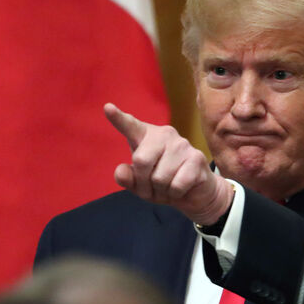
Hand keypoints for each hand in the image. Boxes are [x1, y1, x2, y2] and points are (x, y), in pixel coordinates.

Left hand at [104, 103, 233, 225]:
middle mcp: (165, 134)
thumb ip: (127, 178)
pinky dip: (174, 194)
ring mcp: (182, 144)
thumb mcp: (139, 184)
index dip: (118, 118)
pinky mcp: (197, 158)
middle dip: (143, 183)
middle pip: (141, 160)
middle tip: (152, 188)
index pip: (130, 126)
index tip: (107, 108)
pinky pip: (176, 185)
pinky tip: (181, 188)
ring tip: (168, 187)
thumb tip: (121, 172)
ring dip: (161, 191)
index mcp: (146, 136)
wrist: (194, 193)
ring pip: (159, 177)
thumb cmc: (162, 183)